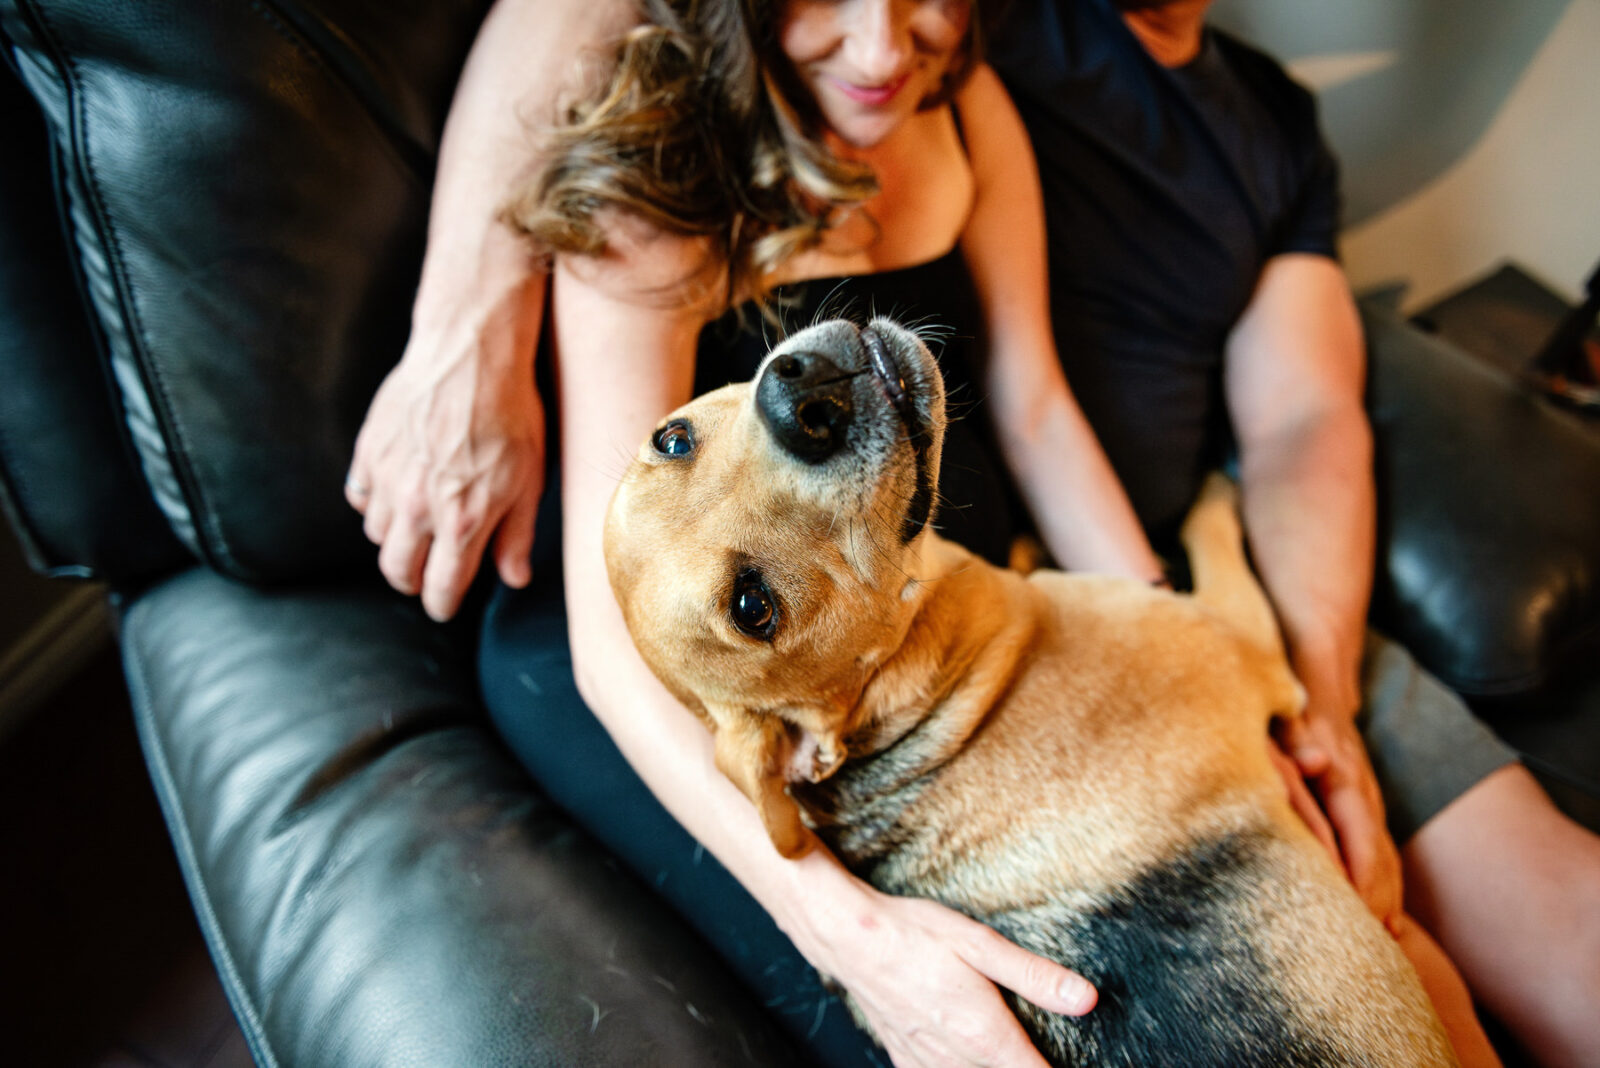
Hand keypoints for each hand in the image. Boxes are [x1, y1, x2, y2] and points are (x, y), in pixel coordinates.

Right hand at [347, 306, 544, 620]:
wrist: (471, 355)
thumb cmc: (510, 415)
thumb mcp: (530, 480)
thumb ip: (517, 535)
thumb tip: (515, 578)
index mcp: (462, 522)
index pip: (441, 588)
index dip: (443, 605)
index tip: (444, 606)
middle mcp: (417, 508)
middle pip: (398, 571)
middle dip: (413, 581)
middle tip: (427, 576)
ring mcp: (387, 479)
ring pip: (377, 536)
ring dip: (396, 540)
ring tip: (418, 528)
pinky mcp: (369, 452)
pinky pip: (360, 497)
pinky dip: (374, 504)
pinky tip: (395, 493)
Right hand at [791, 872, 1095, 1066]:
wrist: (849, 938)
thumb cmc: (915, 934)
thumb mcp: (980, 944)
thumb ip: (1033, 976)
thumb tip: (1086, 999)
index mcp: (984, 1035)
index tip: (1079, 1067)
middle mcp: (956, 1059)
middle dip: (1027, 1066)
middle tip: (1040, 1052)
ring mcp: (927, 1063)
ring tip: (1010, 1051)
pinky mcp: (905, 1058)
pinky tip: (965, 1055)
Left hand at [1275, 708, 1403, 927]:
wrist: (1321, 684)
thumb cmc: (1292, 710)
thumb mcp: (1289, 721)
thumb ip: (1298, 742)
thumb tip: (1313, 760)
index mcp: (1346, 779)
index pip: (1361, 835)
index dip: (1363, 875)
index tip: (1358, 912)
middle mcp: (1365, 796)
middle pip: (1379, 857)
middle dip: (1379, 902)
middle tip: (1372, 947)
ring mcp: (1370, 804)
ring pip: (1387, 860)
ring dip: (1388, 902)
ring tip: (1385, 947)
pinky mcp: (1366, 812)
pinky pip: (1384, 858)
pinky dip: (1389, 891)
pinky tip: (1390, 926)